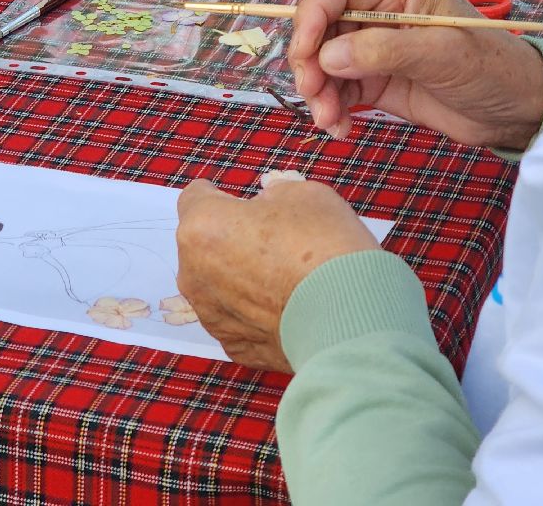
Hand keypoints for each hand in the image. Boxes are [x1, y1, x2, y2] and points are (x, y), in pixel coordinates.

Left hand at [176, 178, 377, 371]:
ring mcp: (211, 315)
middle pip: (203, 245)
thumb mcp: (305, 194)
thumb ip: (274, 195)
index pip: (195, 198)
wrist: (349, 321)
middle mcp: (194, 273)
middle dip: (230, 239)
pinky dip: (255, 312)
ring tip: (284, 277)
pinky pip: (238, 319)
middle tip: (272, 240)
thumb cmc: (324, 249)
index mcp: (203, 226)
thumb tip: (268, 203)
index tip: (239, 201)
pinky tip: (288, 307)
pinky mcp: (233, 347)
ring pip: (217, 285)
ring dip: (240, 277)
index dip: (219, 196)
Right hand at [288, 0, 542, 149]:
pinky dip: (330, 107)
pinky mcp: (374, 77)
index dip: (311, 16)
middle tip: (313, 93)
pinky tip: (340, 127)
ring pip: (322, 60)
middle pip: (320, 24)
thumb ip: (383, 51)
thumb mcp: (441, 55)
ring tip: (329, 119)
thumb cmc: (491, 68)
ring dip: (317, 90)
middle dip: (309, 60)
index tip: (304, 54)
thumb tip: (327, 56)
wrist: (515, 111)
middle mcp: (379, 9)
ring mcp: (374, 45)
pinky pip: (336, 87)